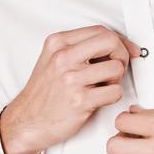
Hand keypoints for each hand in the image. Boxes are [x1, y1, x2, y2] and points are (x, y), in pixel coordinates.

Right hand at [0, 25, 141, 153]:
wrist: (26, 122)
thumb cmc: (42, 94)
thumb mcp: (53, 60)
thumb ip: (79, 49)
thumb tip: (115, 44)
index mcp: (58, 43)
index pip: (100, 30)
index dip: (120, 41)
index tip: (127, 50)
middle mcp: (63, 58)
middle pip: (111, 42)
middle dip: (122, 55)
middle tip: (117, 68)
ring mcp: (71, 79)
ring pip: (117, 68)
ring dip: (115, 80)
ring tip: (102, 86)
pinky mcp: (80, 100)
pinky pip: (114, 92)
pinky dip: (112, 96)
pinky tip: (99, 99)